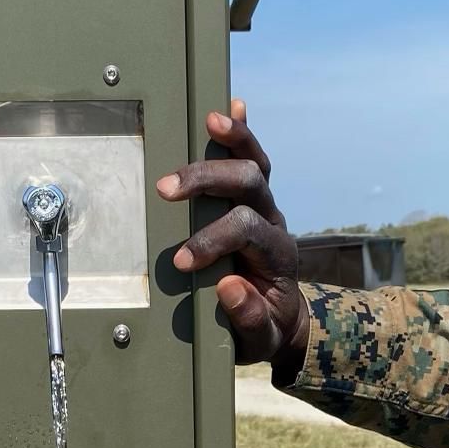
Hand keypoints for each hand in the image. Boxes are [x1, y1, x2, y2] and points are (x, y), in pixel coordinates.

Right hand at [157, 99, 309, 368]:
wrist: (281, 321)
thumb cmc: (264, 330)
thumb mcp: (260, 340)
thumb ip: (249, 318)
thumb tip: (230, 286)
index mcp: (277, 256)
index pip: (246, 229)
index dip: (212, 239)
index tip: (180, 261)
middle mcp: (274, 224)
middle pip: (251, 184)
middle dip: (209, 181)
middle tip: (167, 189)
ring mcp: (265, 208)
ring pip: (255, 164)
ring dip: (231, 141)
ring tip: (209, 121)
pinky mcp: (253, 201)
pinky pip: (252, 161)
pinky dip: (242, 135)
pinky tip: (232, 108)